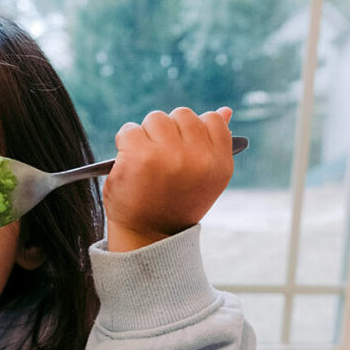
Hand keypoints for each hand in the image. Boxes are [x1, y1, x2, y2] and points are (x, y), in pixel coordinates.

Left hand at [103, 106, 233, 250]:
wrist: (145, 238)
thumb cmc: (172, 206)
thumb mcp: (202, 179)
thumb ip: (213, 145)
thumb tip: (225, 111)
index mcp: (219, 164)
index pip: (213, 120)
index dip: (191, 133)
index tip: (182, 154)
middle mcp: (198, 159)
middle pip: (182, 115)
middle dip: (168, 132)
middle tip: (160, 161)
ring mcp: (170, 156)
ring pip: (155, 118)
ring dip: (145, 135)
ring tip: (144, 162)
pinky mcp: (140, 156)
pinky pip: (129, 130)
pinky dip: (124, 143)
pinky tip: (128, 163)